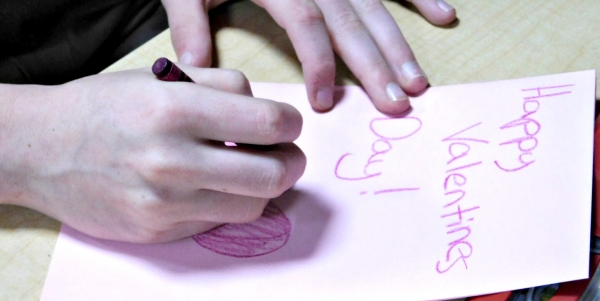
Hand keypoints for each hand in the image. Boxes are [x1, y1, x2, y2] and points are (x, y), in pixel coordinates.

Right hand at [0, 66, 305, 242]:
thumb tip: (269, 115)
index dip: (292, 124)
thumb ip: (224, 89)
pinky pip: (218, 222)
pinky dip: (228, 203)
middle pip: (273, 175)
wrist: (42, 149)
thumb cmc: (105, 106)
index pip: (270, 124)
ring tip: (250, 170)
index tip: (288, 125)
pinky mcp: (158, 232)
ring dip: (264, 188)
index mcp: (176, 110)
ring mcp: (164, 204)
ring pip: (253, 206)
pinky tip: (214, 186)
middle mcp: (172, 161)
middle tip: (286, 154)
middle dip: (292, 163)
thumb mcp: (162, 78)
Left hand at [161, 0, 456, 113]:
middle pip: (352, 21)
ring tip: (418, 81)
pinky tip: (444, 16)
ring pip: (376, 5)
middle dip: (376, 65)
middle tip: (397, 105)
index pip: (307, 25)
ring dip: (399, 44)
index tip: (326, 104)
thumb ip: (189, 21)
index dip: (319, 64)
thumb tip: (193, 69)